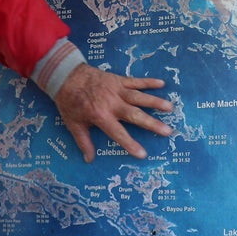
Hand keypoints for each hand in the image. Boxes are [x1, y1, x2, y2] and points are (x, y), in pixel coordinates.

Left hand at [53, 62, 172, 162]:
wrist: (66, 76)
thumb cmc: (70, 102)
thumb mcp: (73, 124)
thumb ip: (83, 142)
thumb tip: (89, 159)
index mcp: (101, 116)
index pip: (118, 133)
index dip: (130, 144)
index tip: (143, 154)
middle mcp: (112, 103)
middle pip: (135, 115)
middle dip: (152, 124)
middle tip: (168, 131)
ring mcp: (117, 90)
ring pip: (139, 97)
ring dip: (155, 102)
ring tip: (170, 108)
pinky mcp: (118, 80)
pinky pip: (136, 81)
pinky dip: (148, 82)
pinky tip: (162, 83)